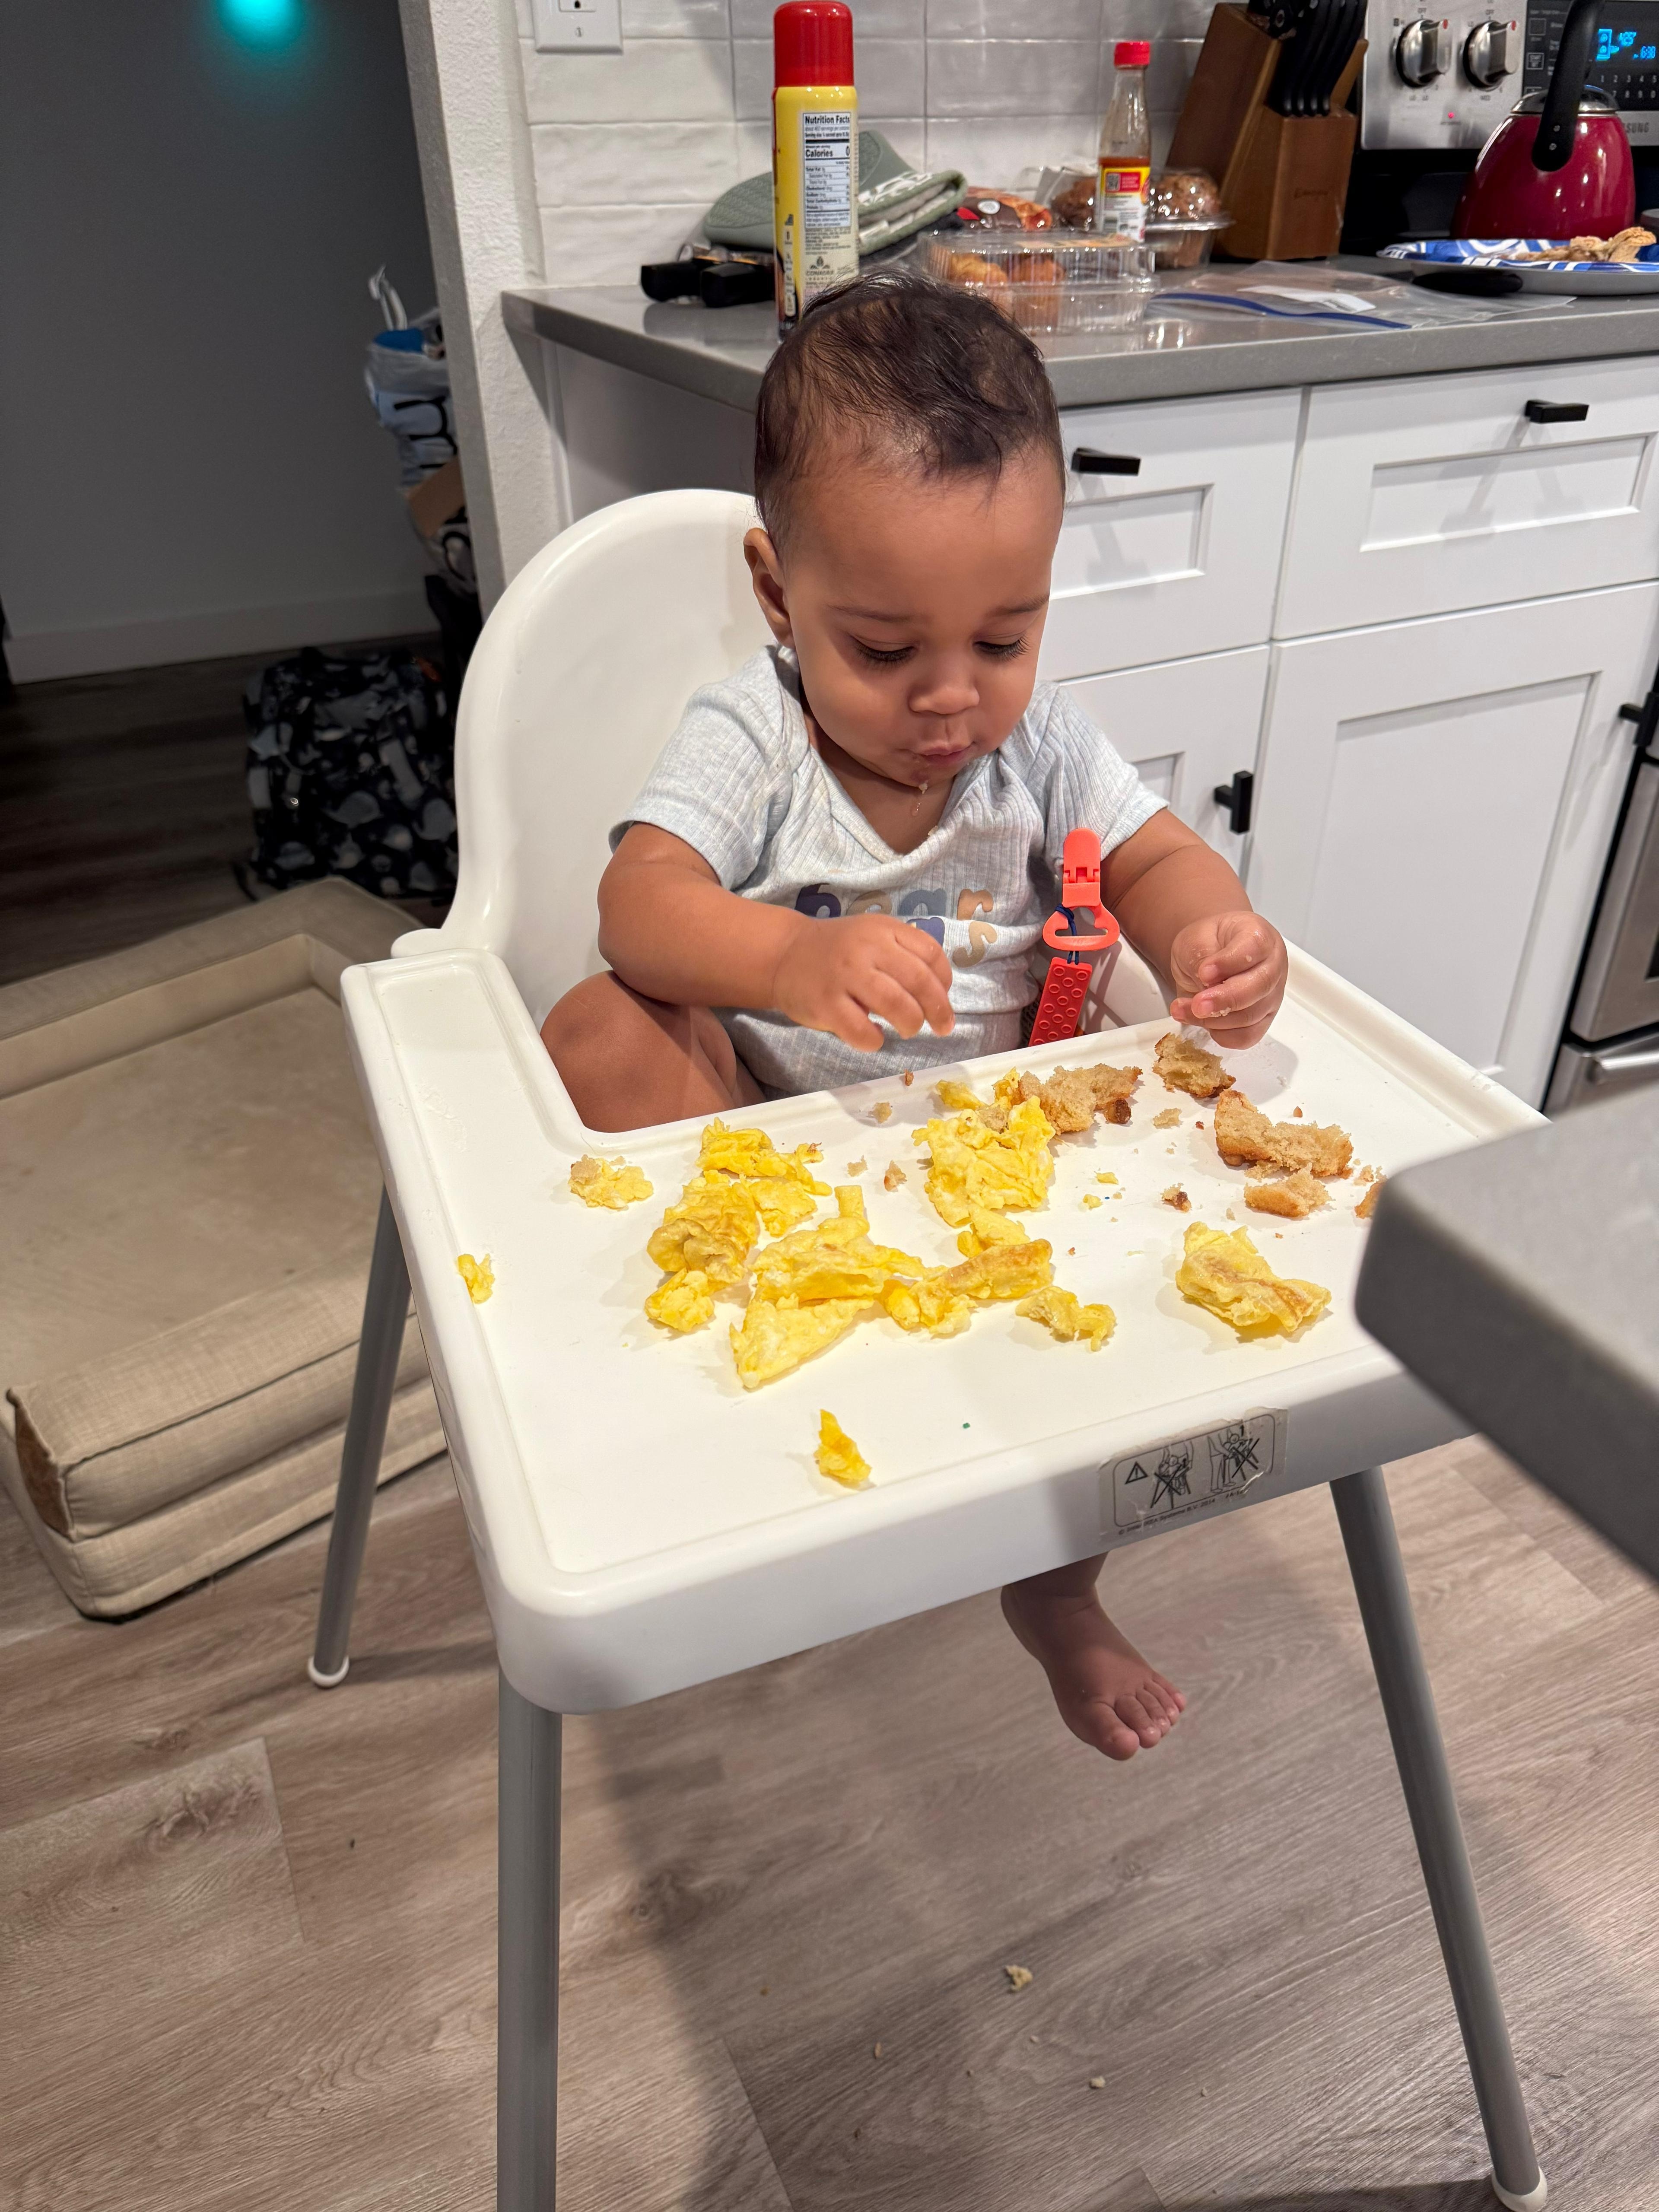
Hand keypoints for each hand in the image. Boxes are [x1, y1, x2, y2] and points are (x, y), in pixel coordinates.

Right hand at [772, 915, 955, 1051]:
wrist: (785, 954)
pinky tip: (873, 1036)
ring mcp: (845, 976)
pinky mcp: (826, 1004)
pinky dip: (875, 1040)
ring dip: (911, 1024)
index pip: (930, 954)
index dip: (945, 982)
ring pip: (896, 1005)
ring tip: (908, 1030)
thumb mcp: (872, 936)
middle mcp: (866, 948)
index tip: (943, 999)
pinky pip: (862, 1030)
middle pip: (919, 981)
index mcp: (883, 929)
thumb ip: (904, 954)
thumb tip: (938, 994)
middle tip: (942, 1027)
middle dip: (938, 1010)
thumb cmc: (837, 950)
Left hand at [1166, 910, 1285, 1047]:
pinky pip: (1246, 1037)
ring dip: (1212, 1019)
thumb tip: (1208, 981)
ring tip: (1182, 1008)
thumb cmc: (1208, 943)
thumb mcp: (1195, 939)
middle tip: (1197, 1003)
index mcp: (1259, 935)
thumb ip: (1201, 956)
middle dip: (1224, 1000)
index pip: (1254, 947)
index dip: (1229, 963)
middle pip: (1259, 987)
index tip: (1203, 972)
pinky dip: (1220, 1034)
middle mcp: (1272, 965)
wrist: (1206, 956)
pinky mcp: (1261, 1020)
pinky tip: (1200, 1021)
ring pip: (1250, 1016)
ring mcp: (1270, 995)